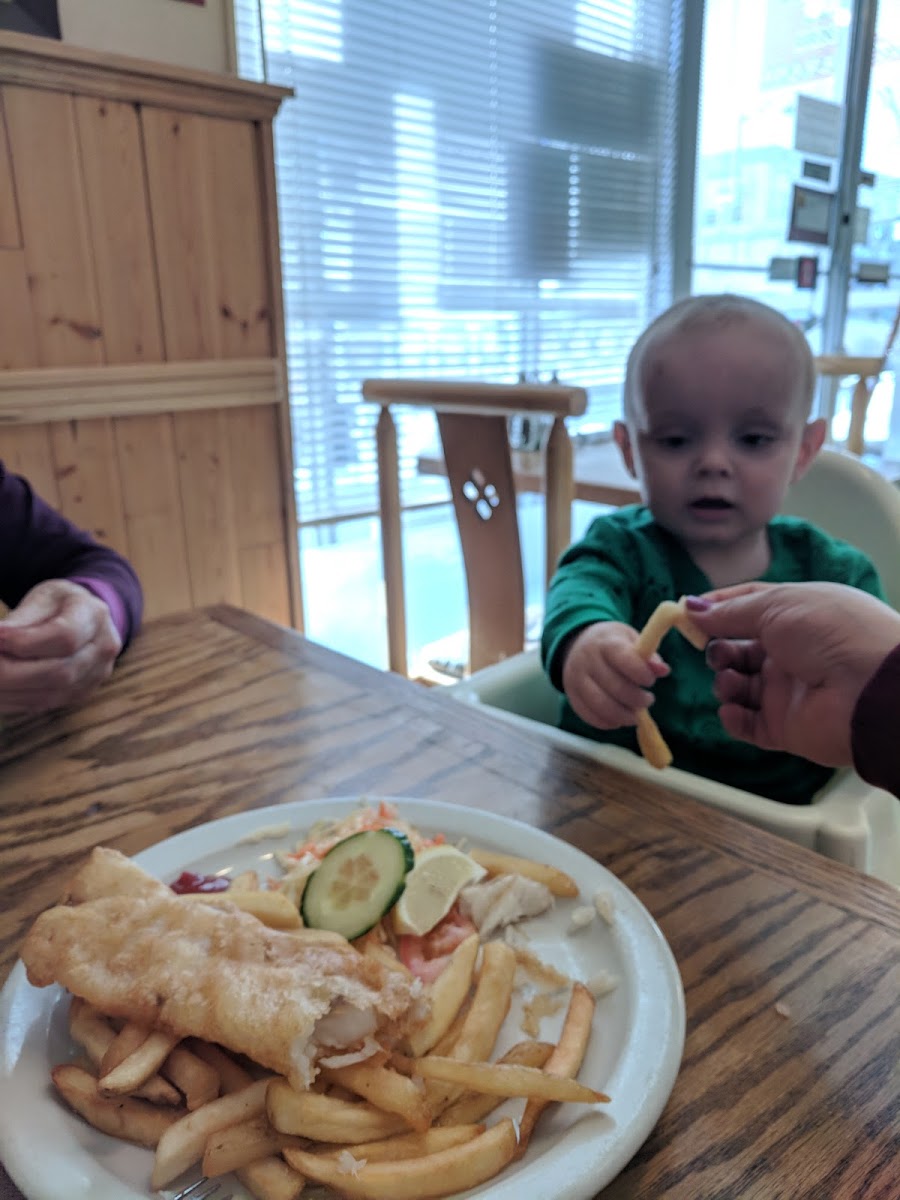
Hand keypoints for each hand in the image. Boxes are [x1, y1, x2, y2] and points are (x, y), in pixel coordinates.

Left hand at [0, 580, 122, 712]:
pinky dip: (15, 700)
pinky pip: (45, 704)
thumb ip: (21, 619)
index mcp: (94, 615)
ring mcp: (95, 675)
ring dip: (10, 691)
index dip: (27, 642)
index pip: (65, 636)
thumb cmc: (60, 605)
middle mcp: (103, 649)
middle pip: (60, 671)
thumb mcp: (43, 598)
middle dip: (12, 672)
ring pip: (51, 693)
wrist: (87, 619)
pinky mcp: (80, 693)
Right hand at [561, 620, 669, 729]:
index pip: (624, 659)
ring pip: (601, 705)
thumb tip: (663, 670)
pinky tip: (619, 720)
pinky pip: (588, 716)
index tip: (650, 681)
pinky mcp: (571, 695)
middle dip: (637, 699)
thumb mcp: (631, 640)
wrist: (578, 644)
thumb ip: (648, 656)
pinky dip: (607, 723)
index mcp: (605, 643)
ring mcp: (576, 679)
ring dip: (623, 716)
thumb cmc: (612, 644)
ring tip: (636, 716)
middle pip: (614, 686)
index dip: (641, 674)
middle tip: (648, 700)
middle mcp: (587, 660)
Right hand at [686, 582, 899, 767]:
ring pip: (739, 686)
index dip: (718, 610)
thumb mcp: (777, 606)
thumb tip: (691, 608)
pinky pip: (748, 724)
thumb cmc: (832, 633)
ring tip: (729, 680)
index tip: (688, 613)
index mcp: (797, 616)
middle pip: (739, 649)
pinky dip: (733, 717)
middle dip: (718, 649)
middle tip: (712, 651)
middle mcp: (792, 652)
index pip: (749, 608)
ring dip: (724, 681)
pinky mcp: (786, 727)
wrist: (870, 688)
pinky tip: (731, 708)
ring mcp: (788, 691)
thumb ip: (730, 612)